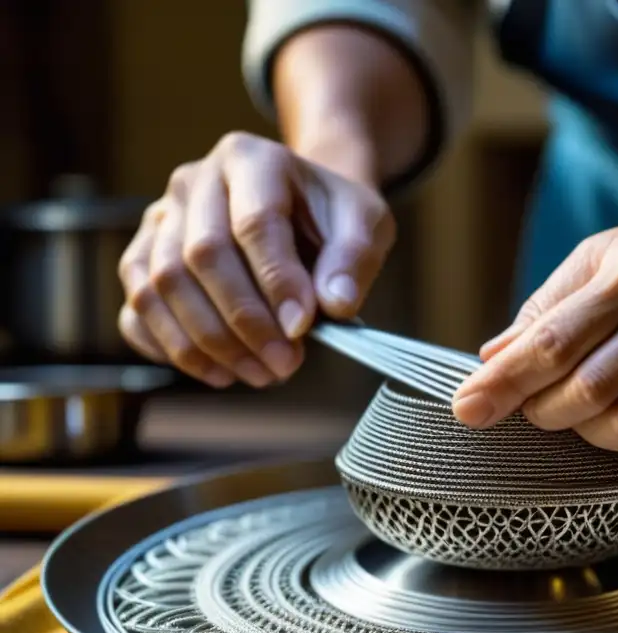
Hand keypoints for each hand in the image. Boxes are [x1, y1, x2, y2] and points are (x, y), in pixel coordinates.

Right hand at [117, 131, 394, 387]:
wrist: (303, 208)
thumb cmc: (332, 217)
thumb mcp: (365, 224)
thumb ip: (354, 259)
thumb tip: (334, 305)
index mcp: (251, 159)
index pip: (254, 222)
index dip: (276, 281)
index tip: (301, 329)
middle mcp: (194, 181)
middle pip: (201, 255)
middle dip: (244, 321)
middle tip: (284, 365)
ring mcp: (161, 217)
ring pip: (161, 284)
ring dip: (208, 342)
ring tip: (259, 374)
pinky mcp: (143, 254)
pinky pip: (137, 305)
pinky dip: (169, 346)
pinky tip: (217, 371)